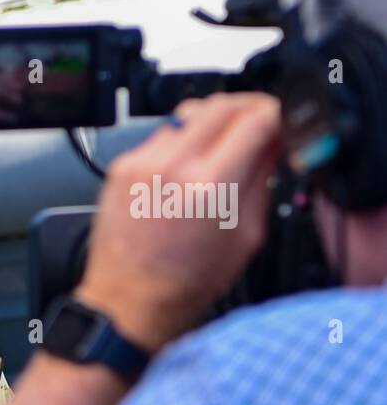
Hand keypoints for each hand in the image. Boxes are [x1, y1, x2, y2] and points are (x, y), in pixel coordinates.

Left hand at [76, 93, 283, 352]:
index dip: (278, 114)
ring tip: (222, 151)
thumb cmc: (185, 281)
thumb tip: (275, 142)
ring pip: (189, 115)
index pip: (255, 118)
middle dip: (249, 108)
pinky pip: (161, 137)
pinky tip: (186, 170)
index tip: (283, 122)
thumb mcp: (247, 235)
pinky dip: (182, 143)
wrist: (129, 300)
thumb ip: (263, 179)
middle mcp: (171, 167)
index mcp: (209, 185)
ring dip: (214, 123)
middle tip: (260, 125)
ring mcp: (140, 164)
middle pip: (222, 104)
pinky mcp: (121, 168)